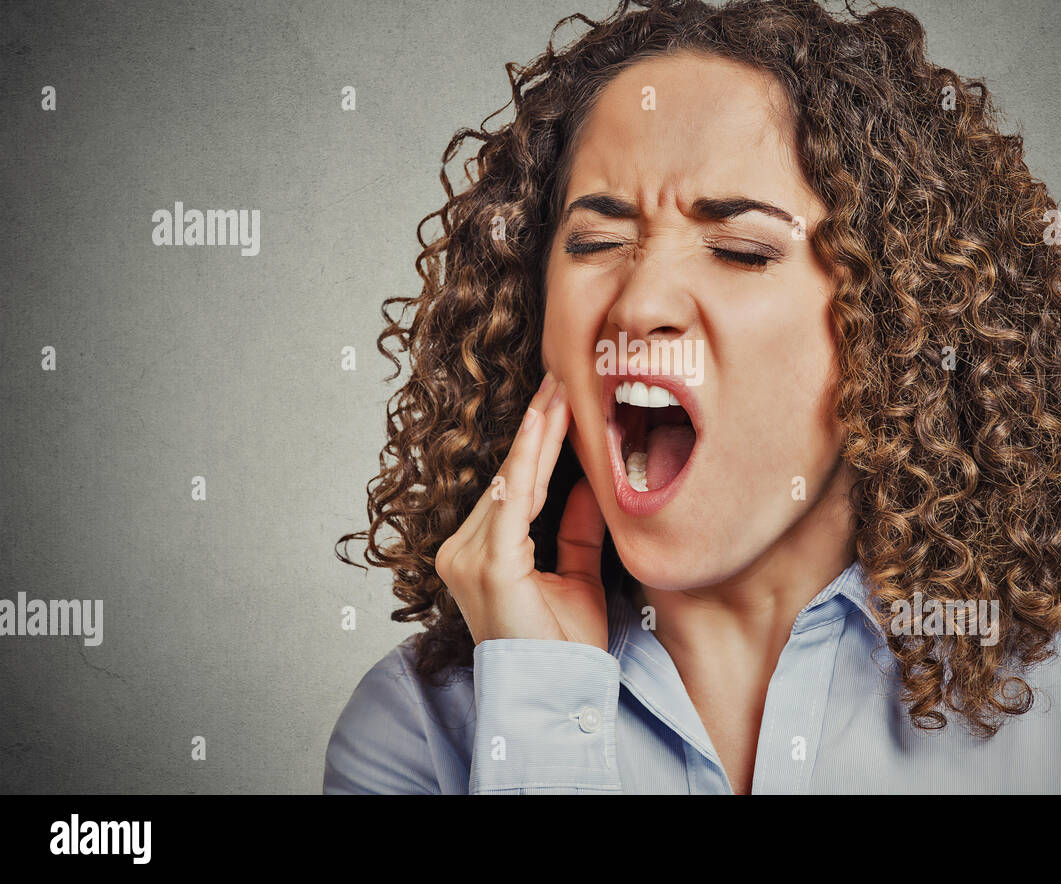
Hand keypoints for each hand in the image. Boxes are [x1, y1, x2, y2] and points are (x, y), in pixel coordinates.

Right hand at [434, 372, 608, 649]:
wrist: (556, 697)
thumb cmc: (563, 649)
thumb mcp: (577, 579)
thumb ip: (574, 533)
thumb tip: (584, 488)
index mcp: (480, 555)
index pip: (515, 488)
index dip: (539, 445)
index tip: (560, 401)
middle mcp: (462, 551)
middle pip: (511, 477)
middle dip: (540, 426)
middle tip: (562, 376)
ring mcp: (469, 557)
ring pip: (513, 480)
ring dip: (540, 431)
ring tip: (563, 387)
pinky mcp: (488, 563)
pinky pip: (513, 498)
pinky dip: (530, 457)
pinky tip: (544, 420)